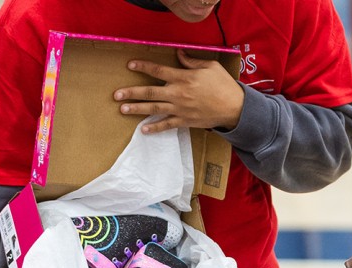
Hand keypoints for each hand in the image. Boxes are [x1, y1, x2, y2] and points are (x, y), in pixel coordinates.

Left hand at [113, 49, 244, 132]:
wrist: (235, 108)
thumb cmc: (224, 85)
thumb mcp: (210, 67)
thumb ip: (192, 61)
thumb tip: (179, 54)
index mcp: (183, 78)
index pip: (158, 71)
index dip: (143, 66)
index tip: (130, 65)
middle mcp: (178, 93)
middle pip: (150, 92)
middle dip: (131, 92)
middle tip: (116, 94)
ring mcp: (180, 109)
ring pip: (154, 109)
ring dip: (137, 109)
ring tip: (122, 109)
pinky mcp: (185, 121)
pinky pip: (166, 125)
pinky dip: (154, 128)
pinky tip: (143, 130)